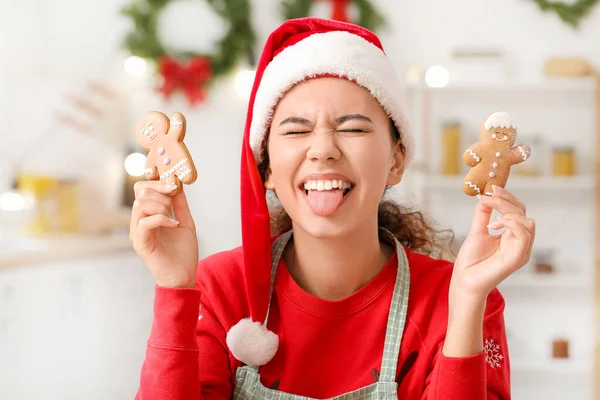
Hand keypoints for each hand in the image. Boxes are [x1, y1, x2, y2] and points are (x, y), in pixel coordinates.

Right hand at [130, 180, 198, 287]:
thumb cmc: (183, 253)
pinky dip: (161, 219)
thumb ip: (180, 205)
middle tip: (173, 199)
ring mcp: (138, 233)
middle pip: (139, 193)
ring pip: (140, 205)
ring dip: (161, 205)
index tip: (174, 184)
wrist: (184, 276)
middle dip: (159, 190)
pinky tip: (174, 224)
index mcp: (148, 216)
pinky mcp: (140, 244)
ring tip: (173, 217)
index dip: (157, 182)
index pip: (142, 189)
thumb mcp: (185, 222)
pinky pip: (144, 223)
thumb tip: (178, 185)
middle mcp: (139, 222)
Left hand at [451, 185, 535, 302]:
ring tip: (490, 218)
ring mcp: (520, 251)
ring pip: (527, 223)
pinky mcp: (517, 259)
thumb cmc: (471, 260)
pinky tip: (495, 224)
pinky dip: (511, 224)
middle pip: (523, 214)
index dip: (508, 198)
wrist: (464, 280)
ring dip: (508, 212)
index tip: (492, 188)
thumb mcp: (477, 230)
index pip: (519, 211)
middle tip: (489, 196)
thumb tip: (486, 195)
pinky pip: (524, 236)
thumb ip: (483, 214)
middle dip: (506, 201)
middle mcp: (520, 243)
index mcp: (512, 236)